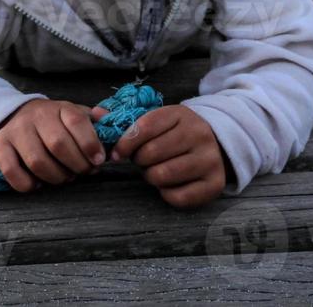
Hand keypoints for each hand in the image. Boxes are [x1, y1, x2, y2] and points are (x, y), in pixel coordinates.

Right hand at [0, 98, 105, 192]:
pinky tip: (39, 182)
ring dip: (56, 177)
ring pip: (38, 162)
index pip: (76, 121)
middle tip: (84, 171)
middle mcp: (35, 117)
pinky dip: (29, 184)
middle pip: (58, 144)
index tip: (99, 160)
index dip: (90, 143)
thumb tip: (110, 121)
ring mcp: (15, 132)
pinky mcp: (0, 148)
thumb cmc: (49, 121)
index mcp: (58, 107)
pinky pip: (13, 172)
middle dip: (77, 165)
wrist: (10, 115)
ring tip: (64, 177)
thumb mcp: (71, 114)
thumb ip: (92, 120)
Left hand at [106, 103, 226, 208]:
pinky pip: (178, 196)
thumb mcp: (158, 119)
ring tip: (155, 170)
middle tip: (143, 161)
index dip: (125, 142)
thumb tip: (95, 115)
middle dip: (139, 160)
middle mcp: (198, 134)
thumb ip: (126, 119)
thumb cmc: (176, 133)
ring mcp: (209, 159)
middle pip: (151, 153)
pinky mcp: (214, 184)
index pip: (145, 126)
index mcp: (181, 115)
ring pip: (163, 175)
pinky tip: (169, 184)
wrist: (217, 143)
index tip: (117, 153)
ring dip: (151, 176)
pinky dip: (166, 193)